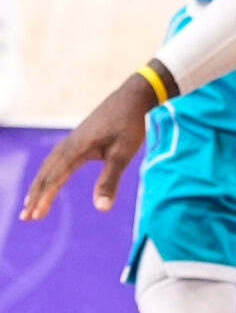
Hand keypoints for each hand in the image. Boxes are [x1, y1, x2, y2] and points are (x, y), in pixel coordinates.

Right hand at [21, 70, 158, 216]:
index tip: (35, 215)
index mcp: (77, 147)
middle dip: (35, 195)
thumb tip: (101, 209)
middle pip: (46, 172)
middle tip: (25, 217)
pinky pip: (56, 159)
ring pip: (49, 165)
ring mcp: (73, 139)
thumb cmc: (131, 124)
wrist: (135, 95)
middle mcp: (70, 143)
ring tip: (30, 203)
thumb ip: (110, 181)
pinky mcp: (79, 138)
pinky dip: (48, 172)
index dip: (45, 197)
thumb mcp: (123, 154)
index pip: (55, 177)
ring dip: (39, 184)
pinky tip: (49, 179)